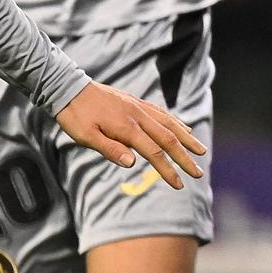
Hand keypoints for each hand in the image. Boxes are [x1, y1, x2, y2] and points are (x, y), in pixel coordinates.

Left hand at [55, 83, 206, 187]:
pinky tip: (185, 129)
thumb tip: (132, 163)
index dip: (168, 170)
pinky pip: (163, 113)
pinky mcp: (137, 103)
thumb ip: (110, 149)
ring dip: (187, 139)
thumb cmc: (75, 117)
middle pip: (169, 139)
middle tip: (199, 173)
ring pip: (170, 124)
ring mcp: (140, 108)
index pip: (154, 152)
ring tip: (202, 151)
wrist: (69, 88)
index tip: (180, 184)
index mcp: (127, 128)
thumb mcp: (86, 136)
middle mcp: (139, 116)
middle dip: (185, 158)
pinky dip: (177, 123)